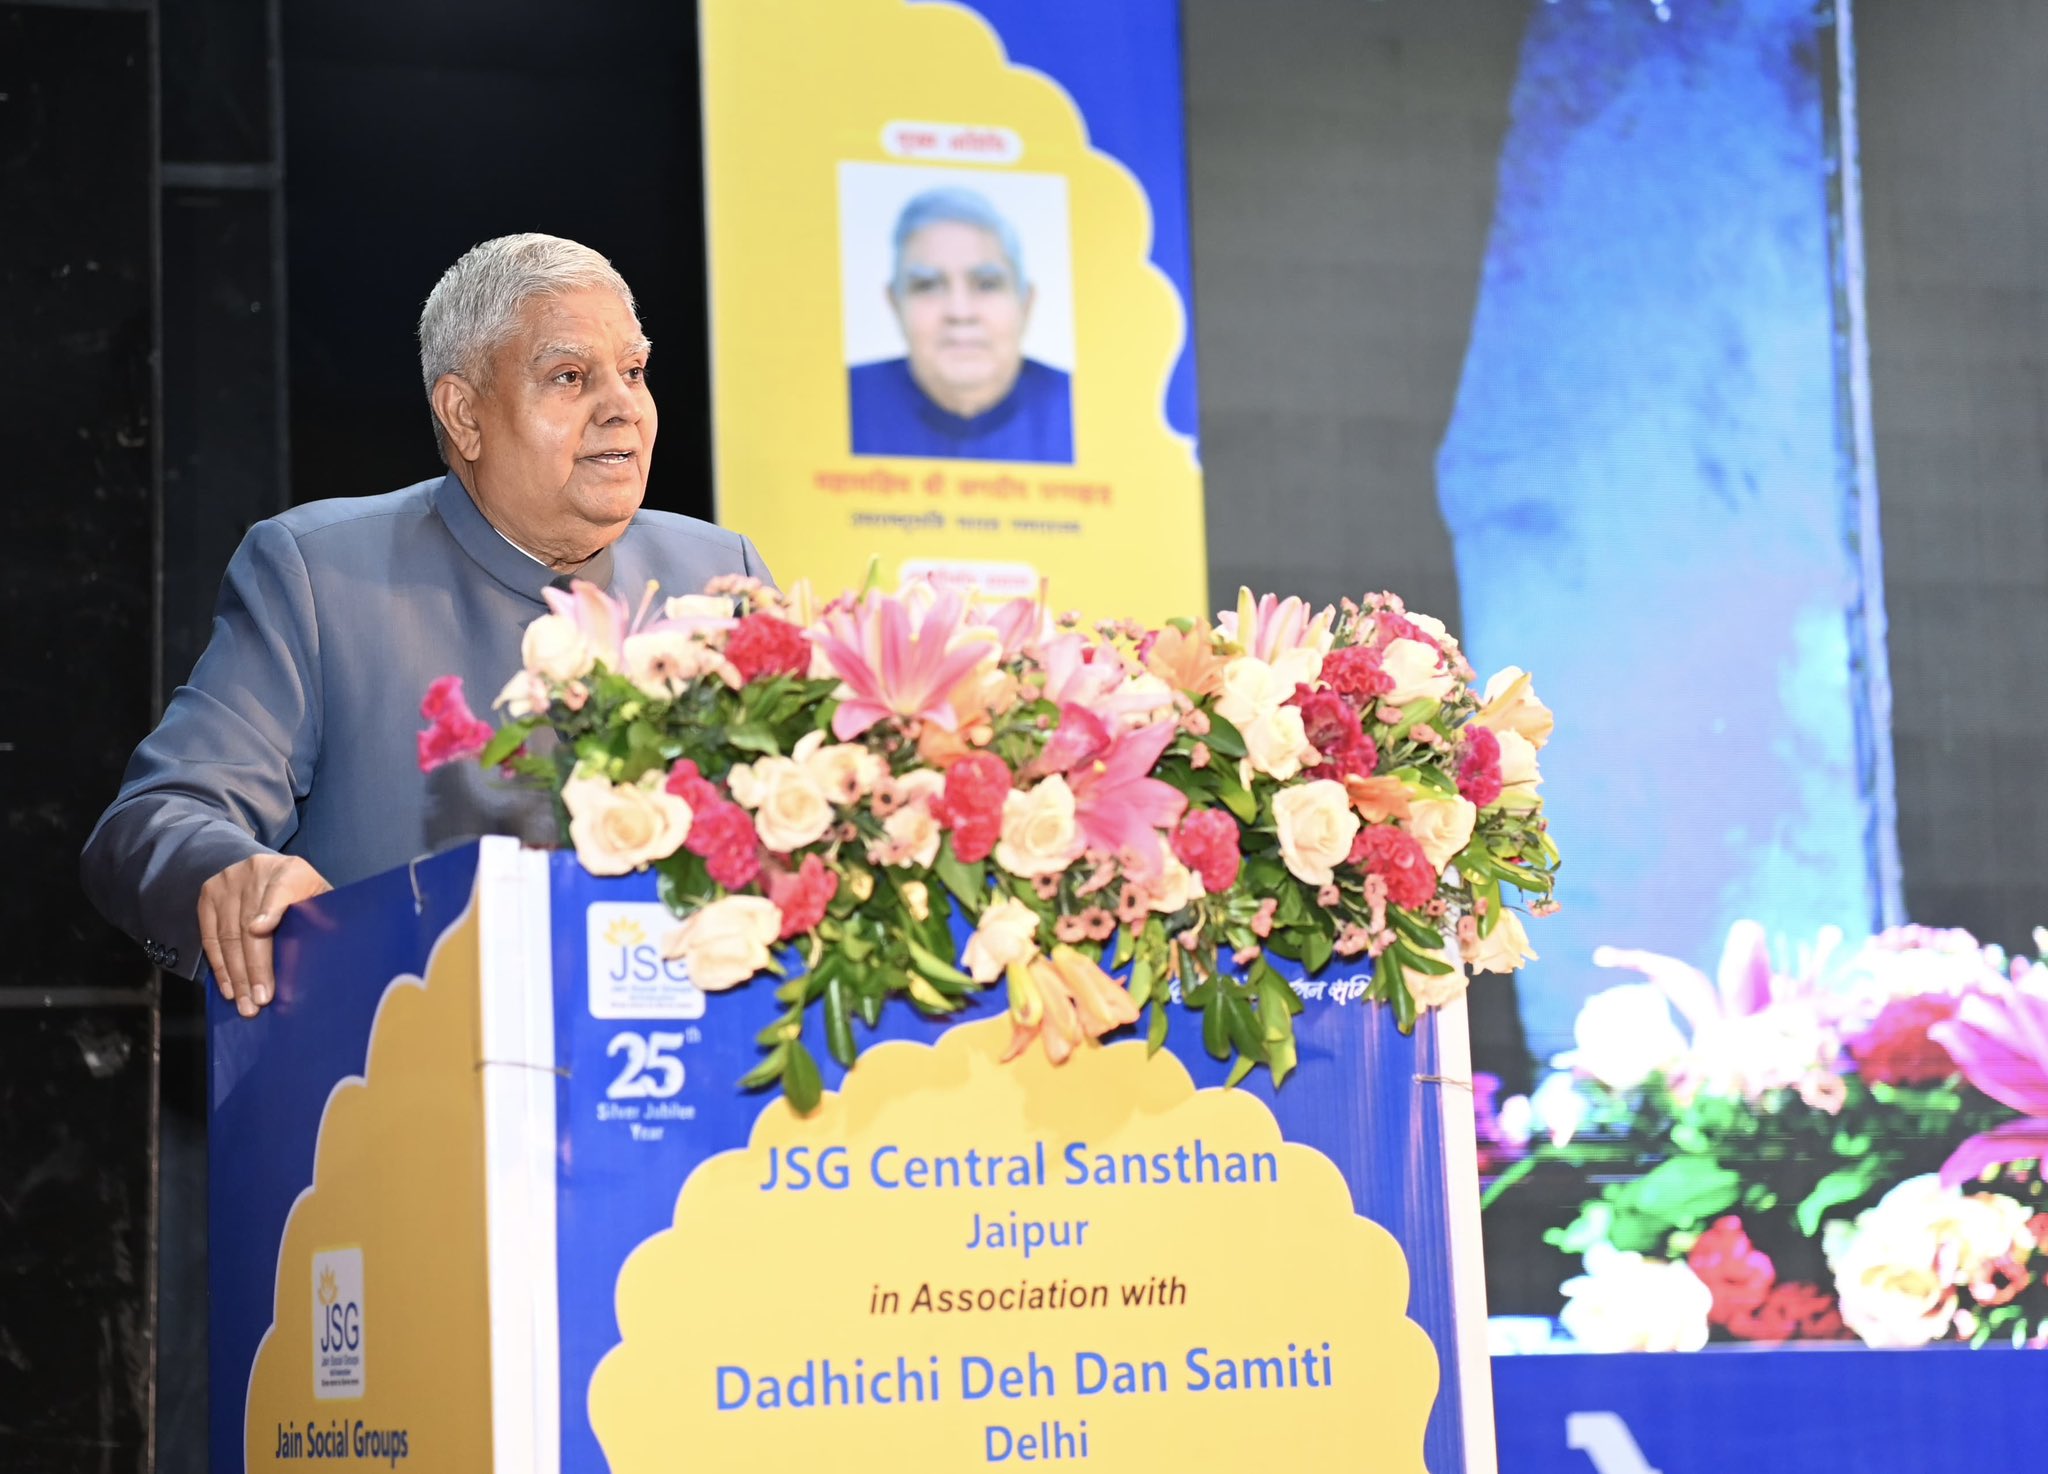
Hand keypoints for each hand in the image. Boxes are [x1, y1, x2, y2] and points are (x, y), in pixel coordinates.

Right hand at [198, 854, 331, 1016]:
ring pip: (228, 935)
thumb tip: (330, 945)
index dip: (270, 910)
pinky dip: (220, 967)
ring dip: (236, 975)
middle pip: (248, 923)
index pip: (279, 890)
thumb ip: (323, 916)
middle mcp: (254, 871)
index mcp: (289, 870)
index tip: (261, 930)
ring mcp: (227, 882)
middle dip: (254, 966)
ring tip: (245, 1003)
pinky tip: (229, 988)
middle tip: (260, 999)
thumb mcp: (318, 898)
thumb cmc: (302, 893)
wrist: (269, 870)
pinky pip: (210, 938)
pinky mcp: (208, 895)